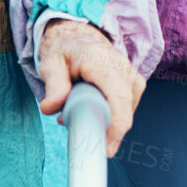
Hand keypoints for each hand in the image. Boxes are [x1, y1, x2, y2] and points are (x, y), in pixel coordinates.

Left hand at [37, 19, 145, 156]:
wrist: (80, 37)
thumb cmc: (65, 51)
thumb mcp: (51, 63)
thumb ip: (53, 85)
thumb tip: (50, 107)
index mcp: (103, 62)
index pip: (119, 98)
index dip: (116, 127)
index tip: (107, 149)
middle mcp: (124, 69)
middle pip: (123, 111)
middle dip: (101, 127)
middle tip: (70, 123)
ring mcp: (133, 77)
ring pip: (125, 114)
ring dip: (103, 119)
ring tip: (76, 106)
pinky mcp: (136, 86)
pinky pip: (125, 111)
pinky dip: (109, 115)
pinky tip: (92, 106)